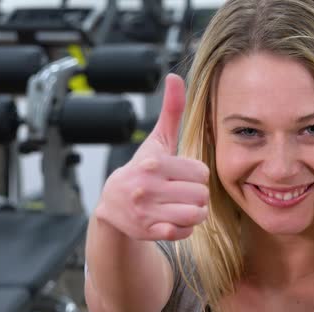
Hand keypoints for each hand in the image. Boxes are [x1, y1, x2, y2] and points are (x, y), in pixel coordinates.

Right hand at [95, 74, 209, 240]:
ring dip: (193, 212)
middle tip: (182, 193)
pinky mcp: (148, 231)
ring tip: (180, 205)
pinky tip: (170, 219)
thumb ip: (170, 110)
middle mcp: (147, 187)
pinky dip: (182, 228)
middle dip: (197, 195)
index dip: (196, 175)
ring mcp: (147, 211)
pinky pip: (184, 232)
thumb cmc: (142, 169)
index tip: (182, 175)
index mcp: (154, 163)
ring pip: (196, 215)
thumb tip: (175, 76)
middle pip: (202, 195)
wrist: (111, 205)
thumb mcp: (156, 141)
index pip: (201, 172)